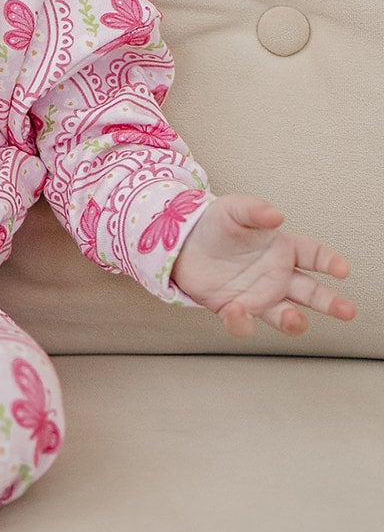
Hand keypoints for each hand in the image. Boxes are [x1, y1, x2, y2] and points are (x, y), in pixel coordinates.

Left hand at [170, 192, 355, 336]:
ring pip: (285, 315)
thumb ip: (253, 210)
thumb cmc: (216, 225)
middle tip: (347, 310)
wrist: (184, 244)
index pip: (314, 254)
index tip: (342, 269)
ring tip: (295, 319)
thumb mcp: (232, 209)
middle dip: (330, 302)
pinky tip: (236, 310)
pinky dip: (241, 321)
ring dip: (293, 320)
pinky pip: (243, 322)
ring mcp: (258, 295)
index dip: (329, 261)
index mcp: (282, 248)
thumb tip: (275, 215)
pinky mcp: (234, 309)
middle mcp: (277, 276)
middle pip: (311, 292)